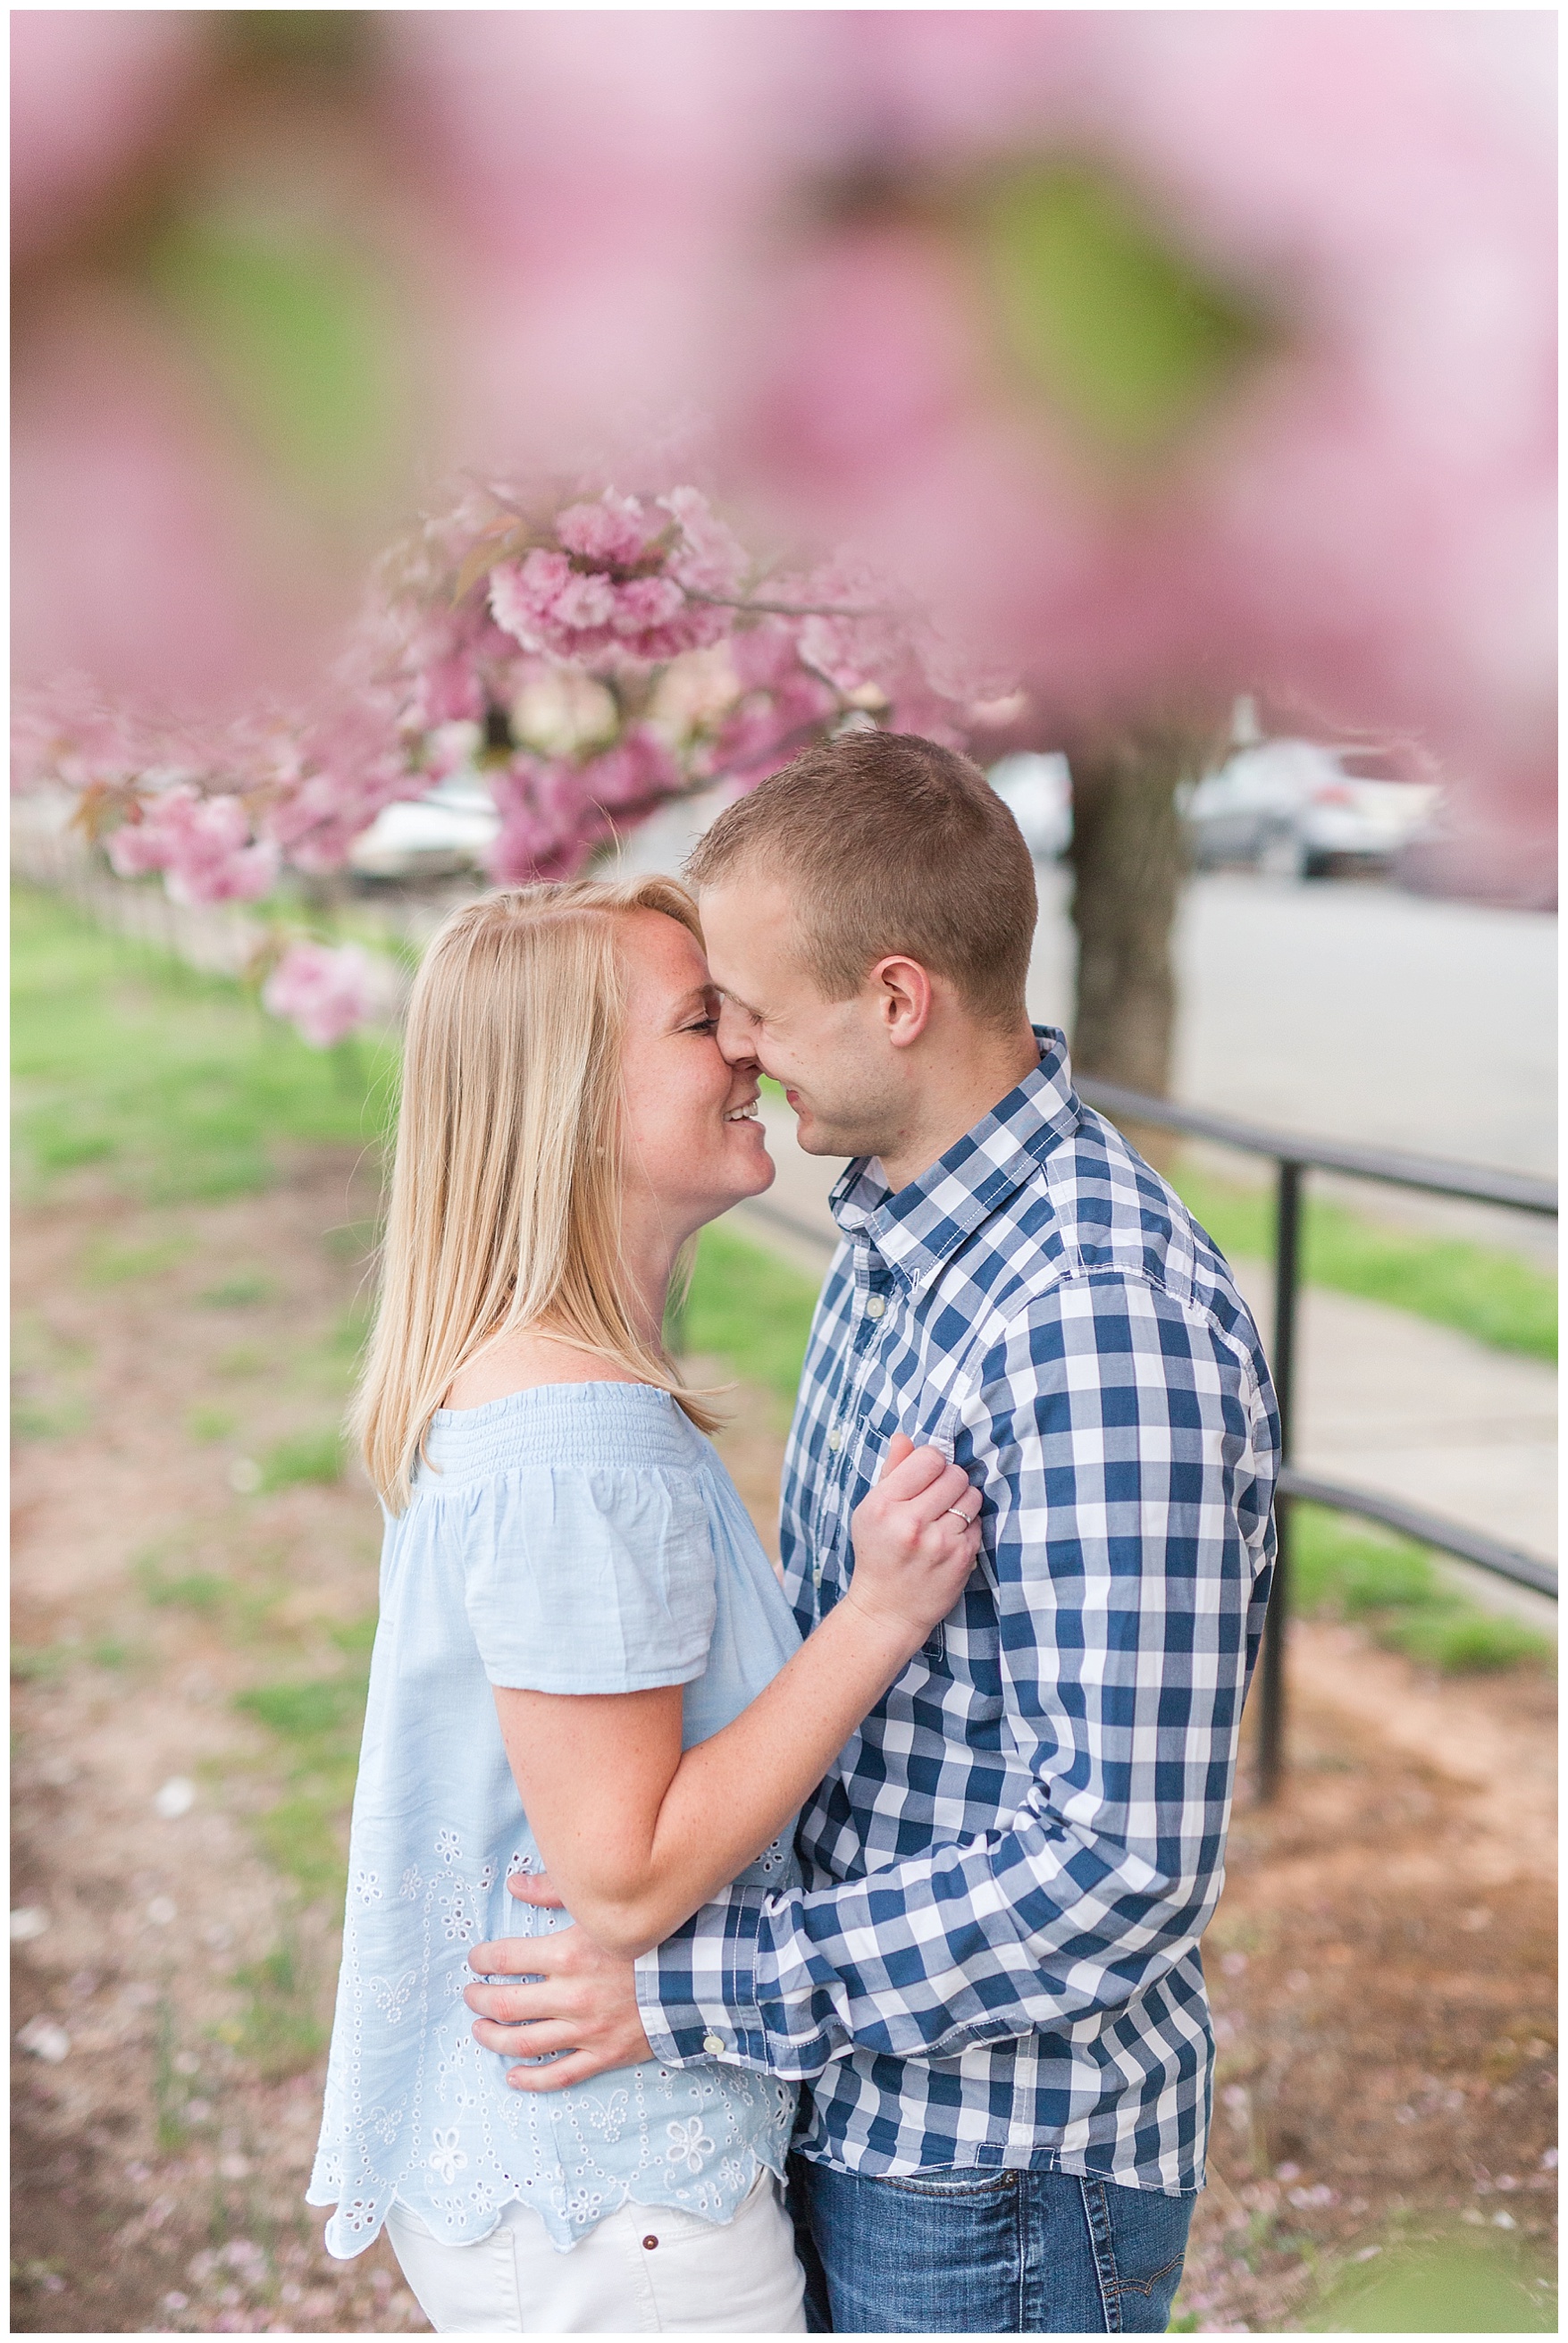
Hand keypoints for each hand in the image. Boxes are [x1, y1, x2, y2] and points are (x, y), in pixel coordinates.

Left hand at [464, 1872, 653, 2088]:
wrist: (704, 1976)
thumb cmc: (655, 1934)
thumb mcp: (605, 1906)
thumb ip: (556, 1891)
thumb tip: (513, 1884)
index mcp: (569, 1952)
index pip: (505, 1958)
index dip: (482, 1959)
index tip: (476, 1959)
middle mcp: (572, 1994)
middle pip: (506, 2004)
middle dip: (480, 1999)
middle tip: (471, 1995)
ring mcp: (587, 2029)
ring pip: (524, 2042)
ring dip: (493, 2038)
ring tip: (480, 2030)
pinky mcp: (605, 2055)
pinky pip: (559, 2074)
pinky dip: (531, 2078)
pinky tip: (512, 2076)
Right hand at [847, 1432, 981, 1648]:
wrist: (886, 1610)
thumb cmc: (878, 1554)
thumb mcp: (871, 1511)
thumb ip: (891, 1472)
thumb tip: (904, 1437)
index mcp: (884, 1505)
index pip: (928, 1458)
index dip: (932, 1463)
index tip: (926, 1475)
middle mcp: (910, 1523)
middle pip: (954, 1475)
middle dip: (949, 1481)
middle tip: (937, 1498)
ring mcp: (938, 1542)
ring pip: (971, 1497)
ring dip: (962, 1502)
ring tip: (944, 1517)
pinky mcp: (961, 1558)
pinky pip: (978, 1522)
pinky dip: (967, 1526)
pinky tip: (949, 1538)